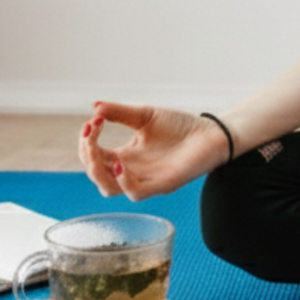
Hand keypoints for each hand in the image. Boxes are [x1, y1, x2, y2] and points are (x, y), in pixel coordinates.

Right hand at [79, 101, 231, 201]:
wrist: (212, 133)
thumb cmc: (181, 127)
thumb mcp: (145, 116)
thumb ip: (120, 113)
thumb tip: (94, 106)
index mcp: (126, 156)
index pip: (95, 157)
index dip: (87, 142)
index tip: (92, 121)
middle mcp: (132, 171)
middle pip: (97, 175)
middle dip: (87, 155)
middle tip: (91, 132)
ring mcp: (146, 180)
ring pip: (110, 189)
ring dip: (98, 171)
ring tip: (97, 149)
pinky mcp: (162, 184)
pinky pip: (136, 193)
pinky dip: (124, 182)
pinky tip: (121, 164)